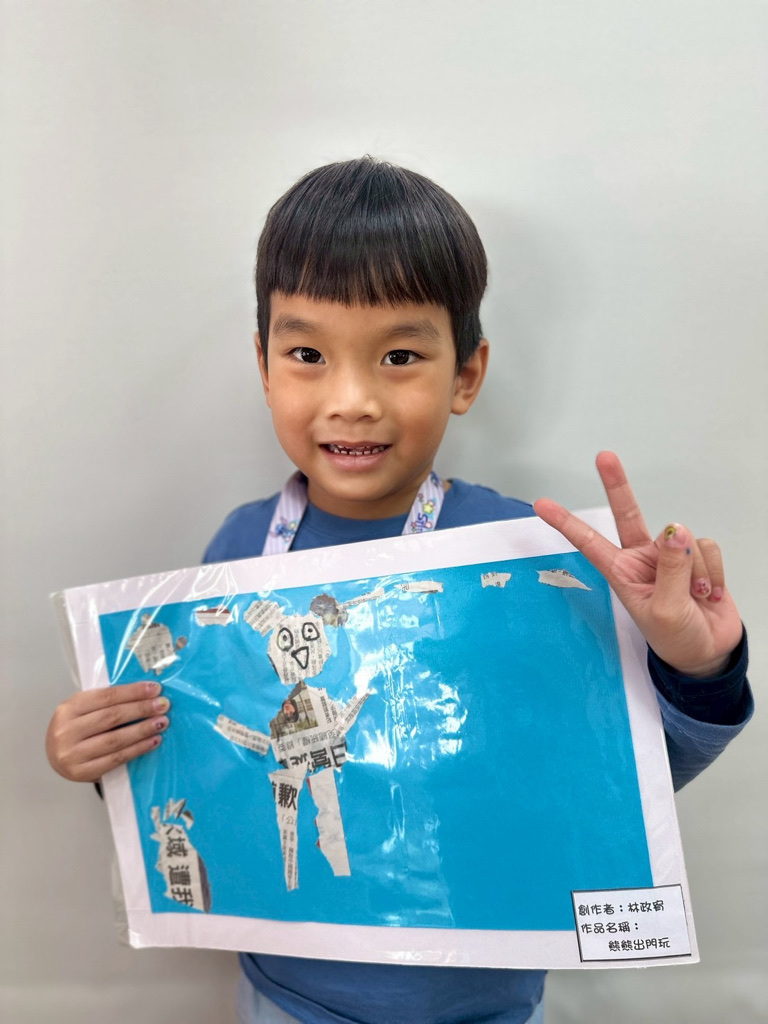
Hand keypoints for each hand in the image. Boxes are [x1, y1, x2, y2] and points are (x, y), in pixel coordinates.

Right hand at [46, 681, 169, 782]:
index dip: (132, 692)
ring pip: (115, 739)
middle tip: (163, 705)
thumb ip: (106, 702)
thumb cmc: (76, 729)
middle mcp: (67, 731)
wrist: (56, 756)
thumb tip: (144, 694)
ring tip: (161, 723)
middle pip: (112, 717)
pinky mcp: (82, 772)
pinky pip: (116, 759)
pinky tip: (152, 741)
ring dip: (142, 730)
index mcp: (68, 709)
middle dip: (141, 709)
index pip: (106, 697)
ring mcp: (73, 754)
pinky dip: (137, 749)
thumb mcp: (83, 710)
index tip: (155, 689)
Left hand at [534, 451, 742, 677]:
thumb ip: (671, 569)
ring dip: (696, 571)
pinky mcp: (698, 556)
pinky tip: (711, 594)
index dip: (566, 522)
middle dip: (617, 485)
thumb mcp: (666, 609)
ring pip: (685, 539)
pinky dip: (714, 573)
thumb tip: (676, 530)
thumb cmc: (676, 638)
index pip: (588, 542)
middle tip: (604, 457)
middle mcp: (642, 558)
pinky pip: (707, 548)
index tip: (541, 504)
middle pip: (629, 514)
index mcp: (621, 573)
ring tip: (695, 598)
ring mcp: (670, 556)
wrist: (708, 652)